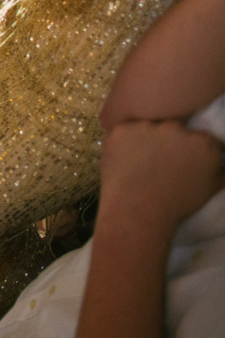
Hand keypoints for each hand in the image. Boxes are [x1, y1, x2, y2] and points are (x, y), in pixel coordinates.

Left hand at [99, 121, 223, 233]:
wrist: (139, 210)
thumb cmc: (177, 204)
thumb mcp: (212, 188)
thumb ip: (221, 169)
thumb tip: (221, 163)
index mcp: (203, 142)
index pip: (201, 139)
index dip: (191, 150)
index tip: (182, 161)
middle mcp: (176, 128)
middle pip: (173, 130)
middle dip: (168, 143)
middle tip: (158, 163)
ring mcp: (147, 126)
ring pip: (146, 129)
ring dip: (144, 141)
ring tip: (139, 164)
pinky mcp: (122, 130)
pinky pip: (123, 133)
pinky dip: (122, 144)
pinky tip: (123, 161)